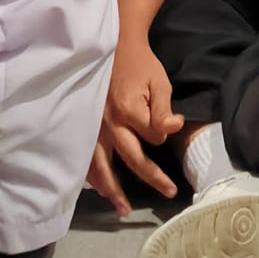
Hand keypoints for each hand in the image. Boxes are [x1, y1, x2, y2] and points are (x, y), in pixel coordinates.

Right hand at [87, 36, 184, 214]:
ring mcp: (93, 128)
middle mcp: (109, 124)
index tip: (169, 127)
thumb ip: (163, 108)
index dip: (162, 134)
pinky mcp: (85, 128)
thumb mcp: (158, 81)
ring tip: (122, 208)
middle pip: (129, 159)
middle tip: (168, 193)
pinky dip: (92, 176)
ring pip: (101, 166)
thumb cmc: (140, 65)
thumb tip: (173, 129)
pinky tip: (99, 189)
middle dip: (150, 178)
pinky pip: (85, 158)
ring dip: (112, 189)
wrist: (114, 48)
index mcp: (129, 110)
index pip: (152, 136)